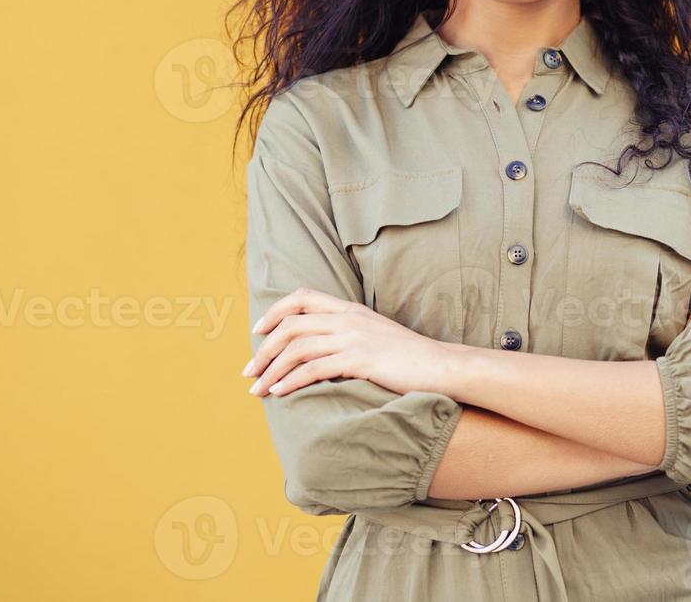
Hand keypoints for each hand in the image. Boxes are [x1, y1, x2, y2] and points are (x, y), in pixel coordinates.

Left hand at [241, 287, 455, 398]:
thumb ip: (350, 335)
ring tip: (257, 390)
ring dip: (271, 369)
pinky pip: (315, 368)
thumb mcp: (376, 337)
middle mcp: (348, 319)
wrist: (442, 366)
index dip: (275, 312)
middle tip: (249, 372)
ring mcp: (354, 337)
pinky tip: (280, 393)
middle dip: (263, 349)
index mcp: (351, 309)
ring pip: (297, 348)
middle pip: (292, 325)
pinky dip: (292, 381)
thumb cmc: (410, 358)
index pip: (303, 297)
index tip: (258, 331)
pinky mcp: (360, 359)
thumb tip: (322, 351)